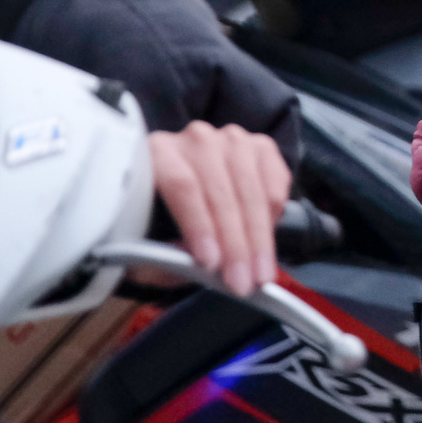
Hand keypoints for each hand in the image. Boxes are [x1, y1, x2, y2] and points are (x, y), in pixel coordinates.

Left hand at [148, 122, 290, 297]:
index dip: (199, 225)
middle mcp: (197, 139)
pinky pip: (276, 182)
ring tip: (260, 274)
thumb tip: (191, 267)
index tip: (210, 263)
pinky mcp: (261, 146)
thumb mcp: (145, 239)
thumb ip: (160, 254)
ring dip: (259, 237)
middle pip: (222, 191)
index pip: (183, 185)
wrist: (187, 188)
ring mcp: (233, 140)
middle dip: (235, 243)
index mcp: (157, 153)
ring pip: (251, 189)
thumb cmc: (159, 217)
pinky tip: (265, 242)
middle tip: (242, 282)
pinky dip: (274, 216)